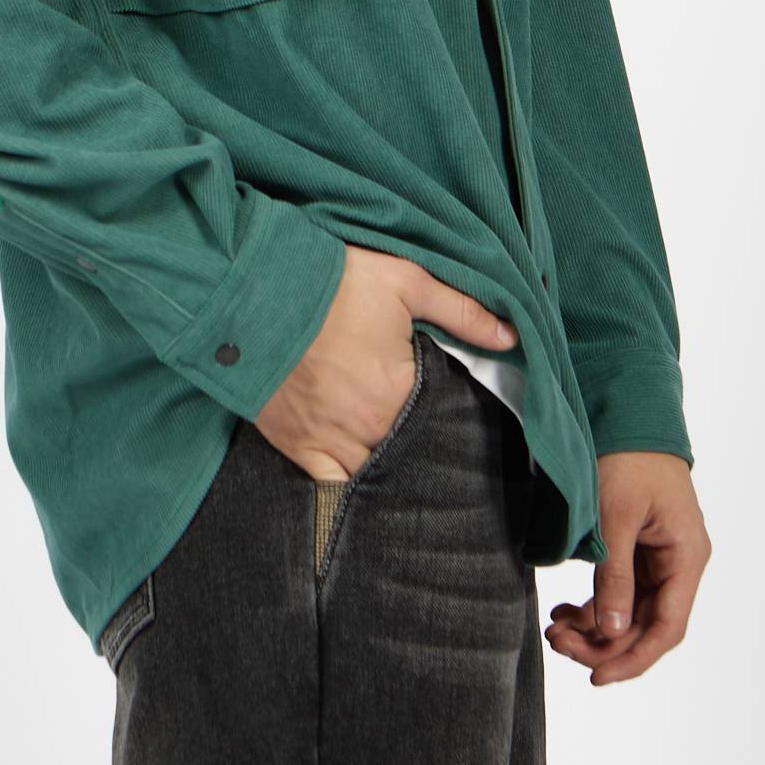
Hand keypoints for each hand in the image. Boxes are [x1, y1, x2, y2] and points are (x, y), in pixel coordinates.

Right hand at [254, 244, 519, 481]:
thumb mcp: (406, 281)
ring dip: (384, 465)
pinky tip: (357, 473)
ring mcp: (325, 441)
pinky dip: (344, 482)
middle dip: (416, 441)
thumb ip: (463, 311)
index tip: (443, 402)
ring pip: (370, 474)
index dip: (445, 412)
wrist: (252, 288)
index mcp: (397, 394)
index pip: (439, 421)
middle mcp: (364, 429)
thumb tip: (513, 335)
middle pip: (406, 453)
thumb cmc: (331, 281)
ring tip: (390, 447)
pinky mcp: (293, 444)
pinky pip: (328, 484)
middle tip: (417, 423)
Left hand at [546, 453, 710, 684]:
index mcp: (686, 556)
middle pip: (645, 625)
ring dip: (593, 628)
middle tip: (558, 644)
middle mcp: (678, 563)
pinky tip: (563, 612)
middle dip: (603, 643)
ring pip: (628, 613)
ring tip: (554, 630)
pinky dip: (592, 607)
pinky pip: (618, 594)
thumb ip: (615, 575)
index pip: (667, 627)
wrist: (625, 412)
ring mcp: (658, 559)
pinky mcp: (637, 552)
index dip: (634, 658)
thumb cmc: (627, 457)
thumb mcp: (617, 516)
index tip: (597, 677)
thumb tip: (609, 631)